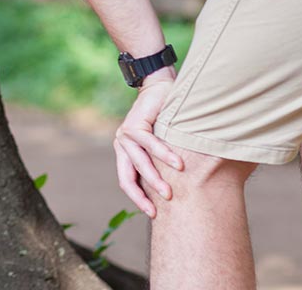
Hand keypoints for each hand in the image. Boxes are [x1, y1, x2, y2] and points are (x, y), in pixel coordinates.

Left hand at [114, 76, 183, 217]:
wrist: (159, 87)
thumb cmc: (165, 119)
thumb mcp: (161, 143)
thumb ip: (161, 162)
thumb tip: (180, 188)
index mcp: (125, 153)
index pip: (127, 181)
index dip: (138, 199)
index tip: (153, 215)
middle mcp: (122, 145)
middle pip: (128, 177)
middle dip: (143, 195)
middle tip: (159, 210)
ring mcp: (125, 134)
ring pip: (139, 162)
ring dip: (155, 178)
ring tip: (169, 193)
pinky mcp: (135, 123)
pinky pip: (149, 143)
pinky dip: (164, 154)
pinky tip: (178, 164)